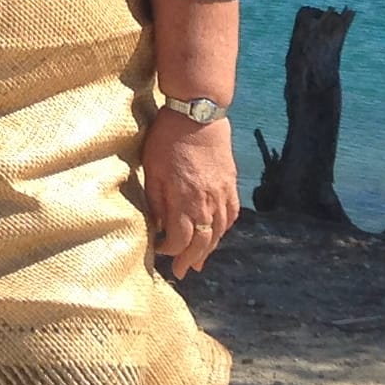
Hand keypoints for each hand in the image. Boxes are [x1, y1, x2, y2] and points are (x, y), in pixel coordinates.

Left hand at [145, 107, 237, 277]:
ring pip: (220, 230)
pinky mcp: (231, 182)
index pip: (181, 239)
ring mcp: (222, 193)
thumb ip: (156, 201)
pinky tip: (218, 232)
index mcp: (185, 201)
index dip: (171, 251)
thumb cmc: (167, 139)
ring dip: (210, 248)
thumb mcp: (152, 170)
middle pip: (203, 241)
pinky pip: (232, 213)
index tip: (161, 252)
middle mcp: (208, 202)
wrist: (198, 113)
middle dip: (192, 258)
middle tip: (184, 271)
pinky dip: (225, 227)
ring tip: (201, 259)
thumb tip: (157, 226)